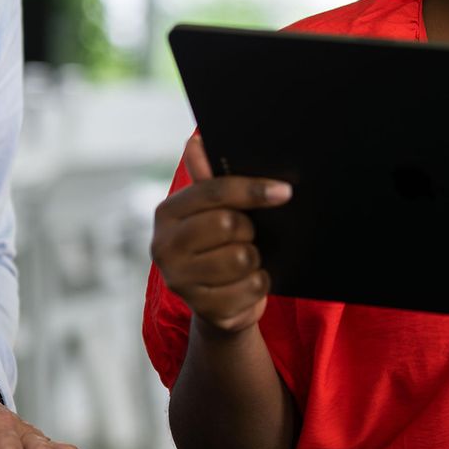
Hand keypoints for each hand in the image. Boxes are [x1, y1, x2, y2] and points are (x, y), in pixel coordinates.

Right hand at [151, 137, 290, 335]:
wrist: (220, 303)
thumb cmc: (219, 245)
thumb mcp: (213, 211)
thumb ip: (208, 178)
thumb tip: (195, 140)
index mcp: (167, 213)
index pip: (213, 192)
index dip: (252, 190)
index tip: (283, 191)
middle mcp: (164, 246)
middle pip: (229, 224)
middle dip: (250, 230)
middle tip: (251, 236)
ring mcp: (180, 280)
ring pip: (242, 258)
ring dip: (255, 259)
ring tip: (248, 260)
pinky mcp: (202, 308)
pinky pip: (251, 288)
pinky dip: (259, 284)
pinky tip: (249, 282)